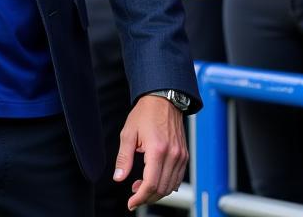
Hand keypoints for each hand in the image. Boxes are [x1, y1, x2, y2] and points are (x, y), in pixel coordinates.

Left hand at [114, 95, 187, 209]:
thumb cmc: (145, 113)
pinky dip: (166, 185)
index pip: (151, 184)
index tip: (131, 203)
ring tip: (141, 186)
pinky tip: (155, 180)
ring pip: (170, 187)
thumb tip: (118, 178)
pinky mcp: (184, 155)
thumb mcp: (128, 133)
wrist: (163, 99)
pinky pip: (177, 179)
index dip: (140, 198)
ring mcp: (180, 156)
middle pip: (161, 189)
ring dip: (156, 192)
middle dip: (146, 197)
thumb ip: (123, 158)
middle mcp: (172, 155)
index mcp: (157, 150)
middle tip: (134, 195)